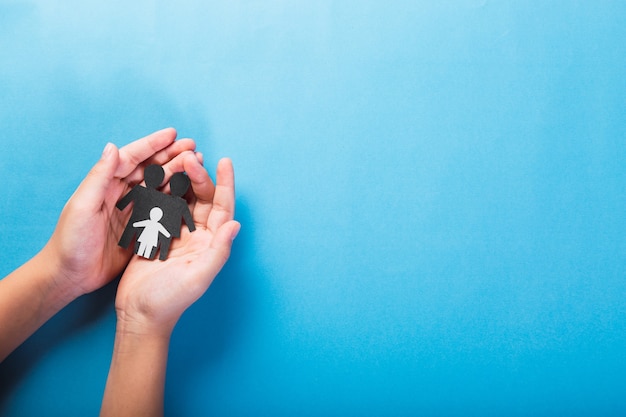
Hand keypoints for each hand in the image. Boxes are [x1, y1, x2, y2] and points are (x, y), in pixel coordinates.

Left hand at [41, 128, 196, 299]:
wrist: (70, 275)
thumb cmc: (71, 241)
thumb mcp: (83, 206)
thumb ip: (99, 176)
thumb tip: (113, 146)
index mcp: (105, 184)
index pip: (132, 157)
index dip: (152, 144)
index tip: (173, 134)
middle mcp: (119, 193)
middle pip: (150, 168)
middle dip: (171, 155)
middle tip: (193, 147)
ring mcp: (131, 209)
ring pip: (158, 185)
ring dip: (177, 173)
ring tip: (197, 164)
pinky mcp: (139, 227)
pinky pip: (161, 207)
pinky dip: (176, 197)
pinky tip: (190, 191)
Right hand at [114, 154, 239, 335]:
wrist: (139, 313)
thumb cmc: (170, 300)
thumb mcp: (198, 277)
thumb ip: (218, 251)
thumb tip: (235, 225)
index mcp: (211, 242)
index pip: (222, 207)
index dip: (225, 184)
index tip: (225, 161)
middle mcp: (198, 235)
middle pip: (202, 198)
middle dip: (198, 175)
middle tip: (189, 156)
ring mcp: (177, 233)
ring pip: (182, 198)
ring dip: (180, 179)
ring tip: (175, 159)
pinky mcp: (156, 233)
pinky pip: (161, 206)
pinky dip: (160, 189)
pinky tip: (156, 174)